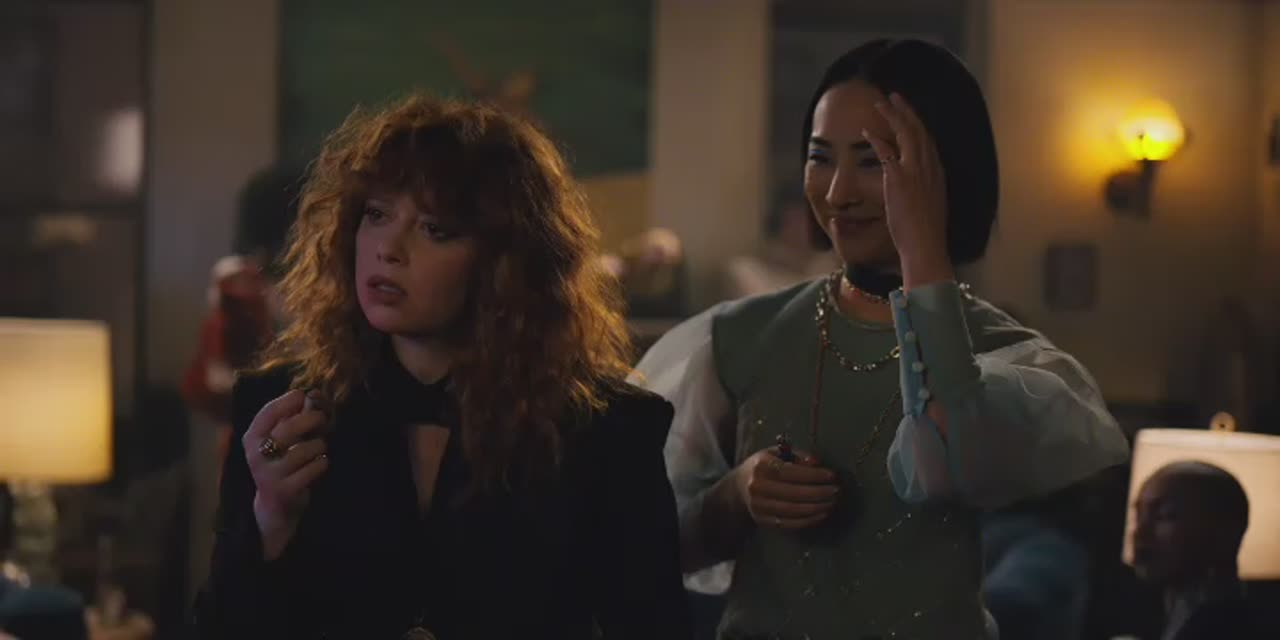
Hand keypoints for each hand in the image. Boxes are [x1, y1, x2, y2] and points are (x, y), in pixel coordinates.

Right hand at [244, 389, 330, 559]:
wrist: (274, 508)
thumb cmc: (282, 465)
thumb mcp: (281, 441)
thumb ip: (292, 418)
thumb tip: (313, 394)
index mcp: (252, 438)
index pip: (267, 413)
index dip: (286, 401)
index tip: (302, 396)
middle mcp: (256, 455)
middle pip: (288, 429)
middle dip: (310, 420)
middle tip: (322, 419)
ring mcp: (268, 474)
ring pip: (303, 450)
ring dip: (319, 445)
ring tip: (320, 448)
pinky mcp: (284, 491)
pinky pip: (312, 469)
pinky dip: (321, 464)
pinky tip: (320, 464)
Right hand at [733, 448, 838, 529]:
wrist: (739, 488)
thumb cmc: (765, 466)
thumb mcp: (777, 453)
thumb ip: (797, 455)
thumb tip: (817, 463)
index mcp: (761, 466)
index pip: (791, 472)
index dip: (814, 475)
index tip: (832, 476)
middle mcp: (757, 487)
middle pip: (794, 493)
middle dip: (819, 493)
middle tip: (837, 491)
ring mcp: (759, 506)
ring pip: (793, 510)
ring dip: (817, 508)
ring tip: (832, 502)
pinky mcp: (763, 521)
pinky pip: (790, 524)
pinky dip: (809, 520)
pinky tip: (822, 513)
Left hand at [863, 93, 954, 287]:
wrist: (926, 244)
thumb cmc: (925, 232)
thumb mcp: (930, 204)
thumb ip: (923, 189)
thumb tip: (914, 185)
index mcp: (938, 172)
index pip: (928, 140)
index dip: (918, 123)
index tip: (909, 113)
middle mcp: (929, 166)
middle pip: (918, 129)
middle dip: (906, 110)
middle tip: (895, 96)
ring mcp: (915, 170)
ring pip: (905, 132)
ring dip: (892, 115)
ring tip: (881, 103)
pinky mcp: (898, 178)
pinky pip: (886, 150)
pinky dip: (876, 138)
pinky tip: (866, 131)